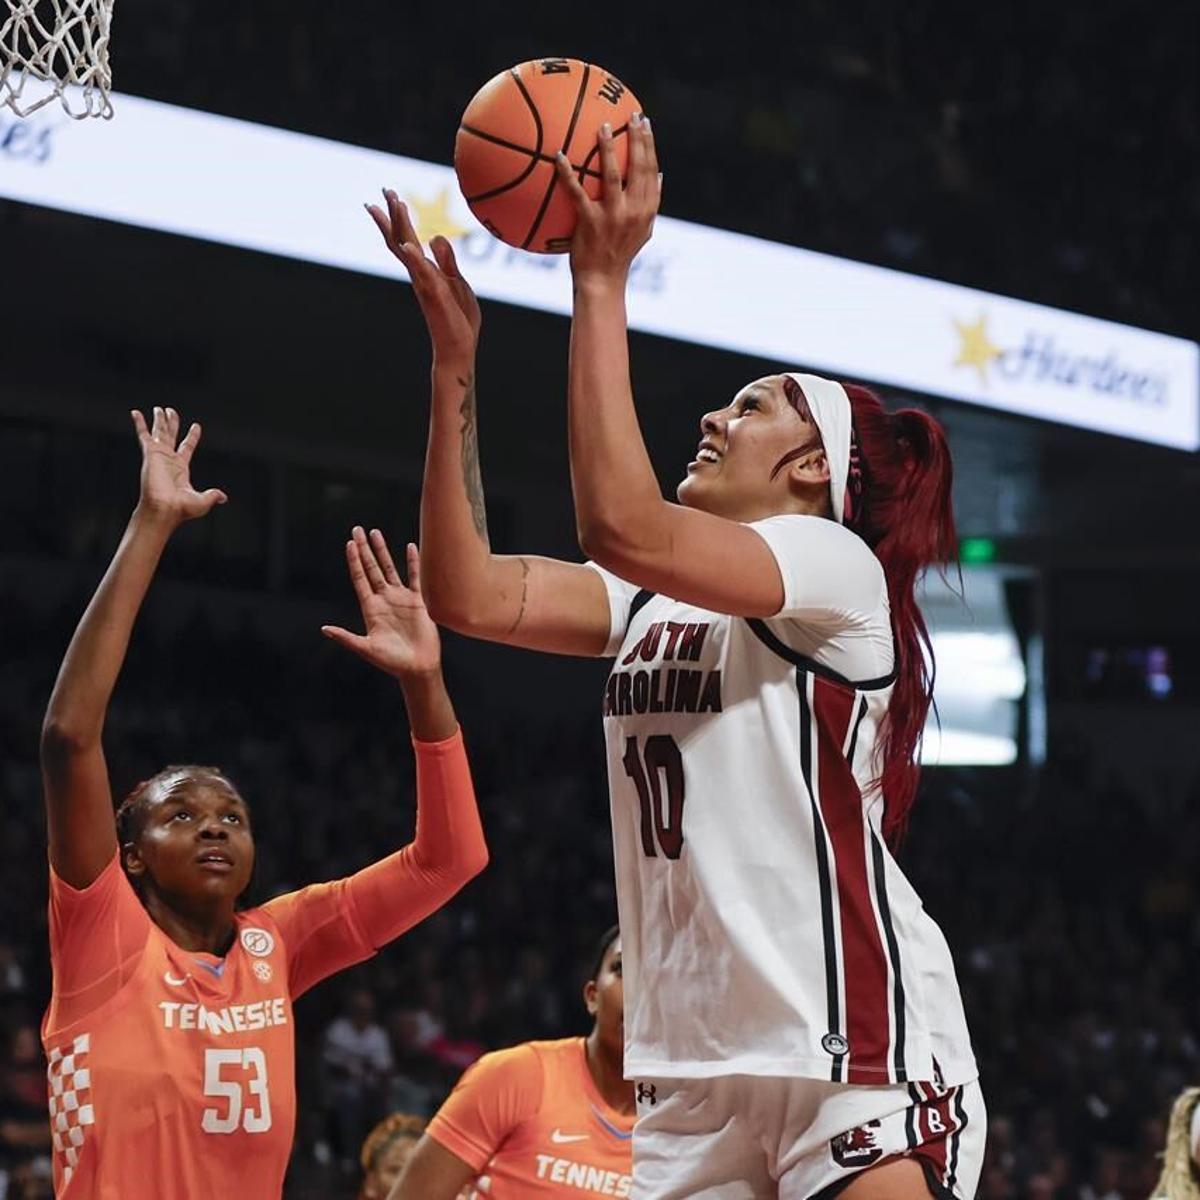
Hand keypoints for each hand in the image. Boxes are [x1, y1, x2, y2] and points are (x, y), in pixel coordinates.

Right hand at [131, 407, 226, 526]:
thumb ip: (212, 496)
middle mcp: (169, 459)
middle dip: (172, 423)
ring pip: (159, 432)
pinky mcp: (150, 454)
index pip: (187, 447)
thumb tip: (223, 497)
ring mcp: (159, 455)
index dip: (192, 436)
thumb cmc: (180, 508)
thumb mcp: (202, 501)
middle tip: (171, 411)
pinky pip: (144, 435)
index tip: (196, 426)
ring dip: (159, 420)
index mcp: (181, 467)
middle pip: (171, 436)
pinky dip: (139, 424)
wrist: (164, 509)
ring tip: (159, 409)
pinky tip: (136, 413)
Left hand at [322, 529, 441, 678]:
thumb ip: (346, 638)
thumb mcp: (366, 649)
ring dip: (382, 551)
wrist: (417, 667)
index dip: (354, 561)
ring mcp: (400, 599)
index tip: (349, 544)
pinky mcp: (417, 602)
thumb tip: (324, 629)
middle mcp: (383, 600)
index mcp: (370, 609)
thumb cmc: (391, 662)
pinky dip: (413, 562)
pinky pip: (415, 577)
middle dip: (364, 549)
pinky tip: (411, 547)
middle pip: (371, 568)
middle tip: (357, 530)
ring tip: (376, 533)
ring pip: (390, 569)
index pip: (359, 579)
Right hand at [365, 190, 480, 367]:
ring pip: (407, 250)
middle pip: (399, 240)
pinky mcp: (434, 296)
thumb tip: (435, 237)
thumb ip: (447, 261)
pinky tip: (408, 245)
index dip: (399, 219)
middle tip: (383, 190)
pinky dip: (415, 260)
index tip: (391, 197)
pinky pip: (422, 275)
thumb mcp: (458, 283)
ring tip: (395, 203)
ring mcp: (425, 285)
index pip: (407, 240)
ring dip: (401, 226)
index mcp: (426, 272)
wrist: (458, 349)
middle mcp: (420, 276)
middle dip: (391, 215)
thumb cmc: (459, 320)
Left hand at [555, 111, 660, 282]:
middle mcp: (634, 210)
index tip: (644, 122)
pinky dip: (567, 173)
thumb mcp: (644, 231)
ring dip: (609, 148)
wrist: (603, 281)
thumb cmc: (619, 255)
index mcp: (647, 210)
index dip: (649, 144)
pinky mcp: (590, 222)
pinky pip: (577, 193)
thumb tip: (659, 175)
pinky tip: (559, 156)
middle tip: (631, 113)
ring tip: (603, 126)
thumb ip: (651, 204)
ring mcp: (613, 216)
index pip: (652, 170)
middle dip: (637, 137)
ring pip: (614, 175)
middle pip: (639, 167)